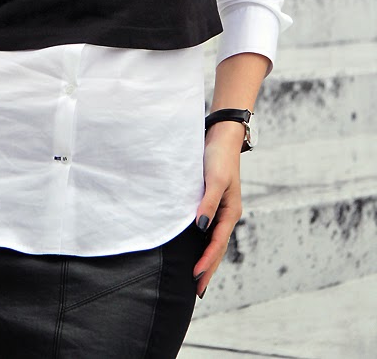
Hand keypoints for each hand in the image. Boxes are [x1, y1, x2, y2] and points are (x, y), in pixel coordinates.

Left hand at [192, 121, 243, 297]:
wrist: (221, 136)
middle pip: (218, 247)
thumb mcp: (214, 180)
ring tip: (198, 276)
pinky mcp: (213, 201)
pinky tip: (196, 247)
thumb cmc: (218, 157)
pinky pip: (210, 229)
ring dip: (208, 259)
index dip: (207, 261)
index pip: (217, 243)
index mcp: (231, 211)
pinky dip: (205, 243)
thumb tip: (200, 228)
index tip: (195, 277)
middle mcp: (228, 213)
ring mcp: (222, 208)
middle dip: (209, 268)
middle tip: (198, 290)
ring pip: (215, 240)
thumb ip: (208, 204)